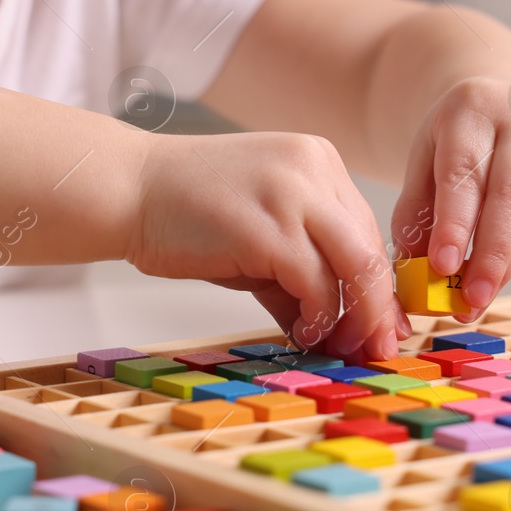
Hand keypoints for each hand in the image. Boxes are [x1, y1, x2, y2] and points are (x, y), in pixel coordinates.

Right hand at [128, 132, 405, 360]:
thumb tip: (335, 327)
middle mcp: (314, 170)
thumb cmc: (189, 212)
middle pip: (370, 249)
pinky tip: (305, 334)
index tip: (380, 325)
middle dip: (378, 308)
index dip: (378, 285)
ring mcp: (294, 196)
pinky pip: (315, 284)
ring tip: (339, 347)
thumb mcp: (263, 232)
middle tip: (376, 348)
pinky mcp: (270, 229)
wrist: (130, 189)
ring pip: (355, 267)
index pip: (366, 230)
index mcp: (319, 162)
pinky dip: (318, 317)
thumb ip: (303, 269)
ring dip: (354, 318)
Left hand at [388, 74, 510, 319]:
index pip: (466, 171)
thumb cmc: (460, 136)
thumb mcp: (424, 157)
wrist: (508, 99)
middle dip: (492, 255)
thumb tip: (415, 272)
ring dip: (505, 266)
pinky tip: (499, 268)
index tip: (443, 266)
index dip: (455, 223)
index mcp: (475, 109)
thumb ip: (415, 211)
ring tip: (475, 299)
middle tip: (470, 300)